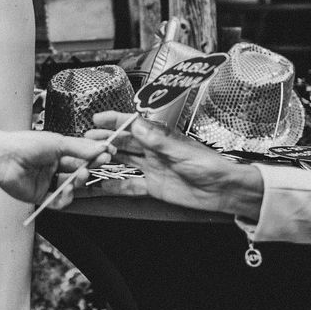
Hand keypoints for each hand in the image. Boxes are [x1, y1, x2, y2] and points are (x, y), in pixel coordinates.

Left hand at [0, 130, 111, 203]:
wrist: (4, 158)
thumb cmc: (26, 145)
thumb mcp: (57, 142)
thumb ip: (80, 148)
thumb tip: (102, 148)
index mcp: (55, 152)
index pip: (80, 157)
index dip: (93, 158)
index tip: (107, 155)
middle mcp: (51, 167)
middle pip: (76, 174)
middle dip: (87, 172)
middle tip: (94, 168)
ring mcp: (45, 182)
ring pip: (69, 188)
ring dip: (77, 184)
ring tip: (79, 177)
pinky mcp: (39, 196)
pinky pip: (57, 202)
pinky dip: (65, 198)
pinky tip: (67, 191)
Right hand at [88, 111, 259, 215]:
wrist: (224, 190)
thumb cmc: (210, 166)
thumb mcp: (182, 152)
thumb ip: (158, 141)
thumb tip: (137, 126)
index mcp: (162, 138)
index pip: (134, 126)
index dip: (116, 121)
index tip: (99, 118)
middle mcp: (154, 151)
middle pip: (125, 143)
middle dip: (105, 139)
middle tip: (87, 139)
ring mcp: (153, 169)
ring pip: (125, 162)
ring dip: (108, 159)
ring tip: (90, 158)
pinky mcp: (154, 187)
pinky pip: (131, 186)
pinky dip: (117, 186)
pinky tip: (104, 185)